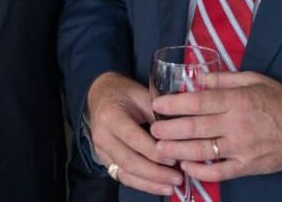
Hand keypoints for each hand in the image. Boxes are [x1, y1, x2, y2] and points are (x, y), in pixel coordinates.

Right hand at [86, 72, 182, 194]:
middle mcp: (103, 136)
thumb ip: (158, 115)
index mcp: (111, 116)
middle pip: (129, 161)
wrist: (101, 95)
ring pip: (126, 173)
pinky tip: (158, 186)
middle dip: (155, 173)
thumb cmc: (124, 93)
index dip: (154, 151)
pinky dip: (142, 184)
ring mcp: (101, 151)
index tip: (174, 159)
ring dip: (149, 183)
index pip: (133, 138)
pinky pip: (123, 176)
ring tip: (170, 186)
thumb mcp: (142, 95)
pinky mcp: (105, 160)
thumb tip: (180, 136)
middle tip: (177, 178)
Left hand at [151, 71, 281, 182]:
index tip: (158, 103)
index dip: (176, 103)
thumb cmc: (278, 100)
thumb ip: (224, 79)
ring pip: (203, 151)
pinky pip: (219, 172)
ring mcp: (241, 148)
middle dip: (170, 128)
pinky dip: (200, 171)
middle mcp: (237, 125)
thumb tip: (199, 78)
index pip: (200, 102)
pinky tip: (186, 165)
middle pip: (196, 127)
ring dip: (178, 150)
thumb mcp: (254, 80)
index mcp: (238, 101)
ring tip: (160, 148)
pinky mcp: (246, 167)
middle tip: (152, 128)